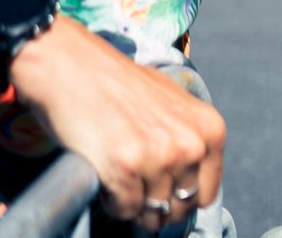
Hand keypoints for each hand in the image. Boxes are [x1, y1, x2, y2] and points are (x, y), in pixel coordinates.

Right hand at [11, 15, 224, 225]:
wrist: (72, 66)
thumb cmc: (118, 83)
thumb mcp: (171, 102)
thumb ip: (188, 139)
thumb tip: (192, 184)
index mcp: (209, 128)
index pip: (206, 194)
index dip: (180, 196)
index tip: (161, 187)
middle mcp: (191, 144)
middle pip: (180, 209)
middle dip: (156, 203)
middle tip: (134, 177)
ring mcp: (160, 156)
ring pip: (152, 214)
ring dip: (132, 201)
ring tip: (118, 167)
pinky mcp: (126, 167)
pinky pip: (125, 211)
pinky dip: (112, 200)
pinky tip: (105, 170)